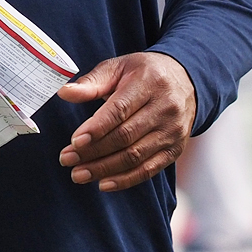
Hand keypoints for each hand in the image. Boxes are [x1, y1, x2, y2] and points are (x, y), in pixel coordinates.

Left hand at [55, 52, 195, 190]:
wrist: (187, 81)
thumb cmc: (145, 73)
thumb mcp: (119, 67)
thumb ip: (92, 82)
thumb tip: (64, 93)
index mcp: (149, 83)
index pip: (120, 110)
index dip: (97, 128)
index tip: (75, 141)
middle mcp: (165, 108)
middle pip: (125, 136)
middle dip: (93, 152)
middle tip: (67, 159)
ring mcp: (172, 131)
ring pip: (135, 156)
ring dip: (104, 169)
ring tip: (78, 174)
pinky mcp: (175, 149)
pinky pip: (149, 169)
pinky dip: (125, 180)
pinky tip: (103, 183)